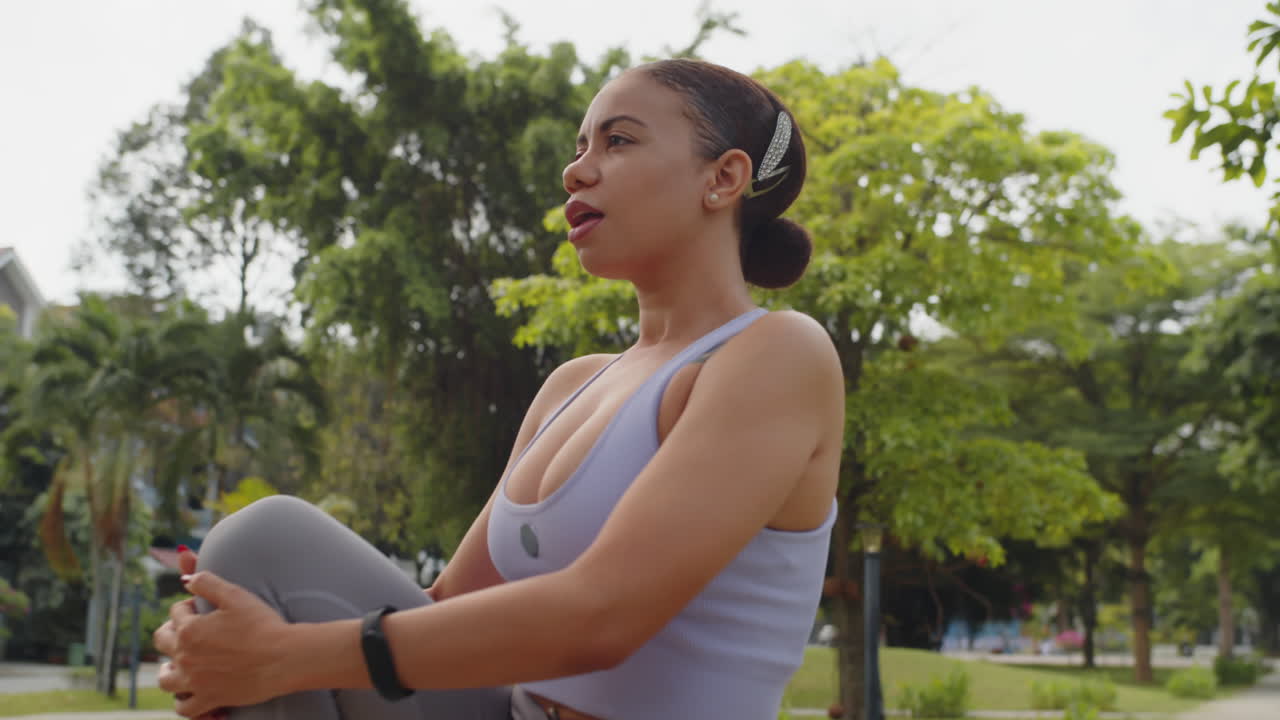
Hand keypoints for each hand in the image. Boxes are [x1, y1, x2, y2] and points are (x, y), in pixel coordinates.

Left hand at [155, 571, 293, 717]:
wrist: (283, 658)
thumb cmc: (262, 624)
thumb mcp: (235, 595)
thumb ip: (207, 583)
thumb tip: (186, 578)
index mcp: (189, 629)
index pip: (176, 612)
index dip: (188, 605)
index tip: (202, 607)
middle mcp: (185, 657)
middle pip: (162, 642)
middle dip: (171, 632)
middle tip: (189, 632)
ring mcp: (195, 681)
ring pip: (165, 679)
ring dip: (168, 670)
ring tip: (177, 665)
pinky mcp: (209, 699)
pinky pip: (184, 708)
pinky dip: (184, 702)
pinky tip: (192, 693)